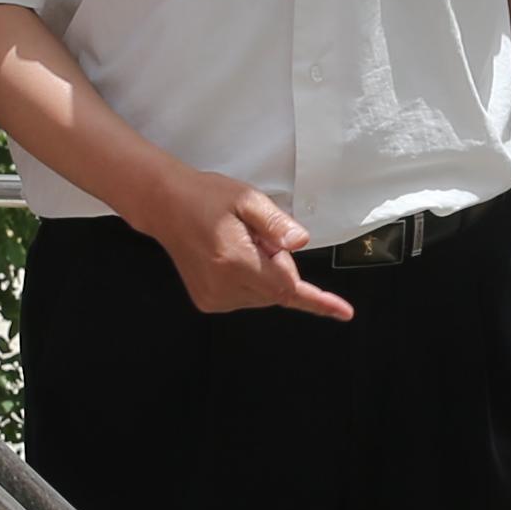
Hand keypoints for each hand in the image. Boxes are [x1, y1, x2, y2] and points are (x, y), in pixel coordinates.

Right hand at [142, 170, 353, 319]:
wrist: (167, 207)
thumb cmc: (207, 198)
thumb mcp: (247, 198)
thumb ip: (276, 223)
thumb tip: (300, 242)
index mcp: (235, 261)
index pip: (287, 287)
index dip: (316, 296)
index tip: (344, 312)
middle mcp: (223, 287)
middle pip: (279, 292)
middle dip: (280, 266)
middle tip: (257, 237)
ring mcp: (214, 299)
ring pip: (265, 296)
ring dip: (264, 273)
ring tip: (239, 244)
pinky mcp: (209, 302)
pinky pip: (248, 298)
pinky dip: (251, 280)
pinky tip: (231, 258)